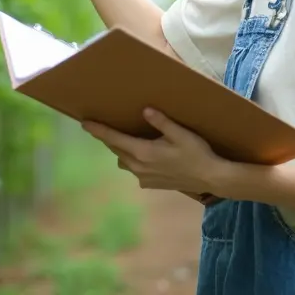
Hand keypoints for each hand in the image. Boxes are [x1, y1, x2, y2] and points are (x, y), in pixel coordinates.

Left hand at [83, 108, 227, 195]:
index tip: (84, 123)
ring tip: (125, 138)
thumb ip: (162, 122)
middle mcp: (140, 167)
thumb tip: (145, 111)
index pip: (115, 140)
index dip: (99, 131)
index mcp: (144, 152)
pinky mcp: (151, 184)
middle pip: (116, 150)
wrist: (211, 178)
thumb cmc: (198, 153)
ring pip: (124, 161)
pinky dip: (133, 161)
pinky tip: (144, 154)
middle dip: (109, 138)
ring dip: (121, 150)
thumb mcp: (182, 134)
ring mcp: (144, 177)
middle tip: (103, 126)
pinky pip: (134, 170)